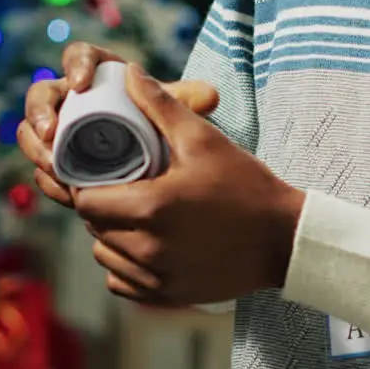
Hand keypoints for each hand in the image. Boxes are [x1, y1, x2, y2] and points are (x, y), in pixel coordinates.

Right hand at [18, 43, 219, 208]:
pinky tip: (58, 187)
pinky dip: (45, 175)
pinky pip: (41, 163)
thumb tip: (210, 97)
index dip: (74, 64)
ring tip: (51, 165)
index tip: (81, 83)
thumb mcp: (175, 113)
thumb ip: (188, 102)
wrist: (156, 160)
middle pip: (42, 95)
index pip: (77, 56)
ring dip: (35, 147)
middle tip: (51, 132)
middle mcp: (70, 98)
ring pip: (32, 131)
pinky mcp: (56, 159)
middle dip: (40, 112)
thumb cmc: (161, 124)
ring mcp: (58, 130)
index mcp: (97, 72)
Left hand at [72, 63, 304, 305]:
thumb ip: (161, 105)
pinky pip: (123, 283)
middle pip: (93, 227)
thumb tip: (130, 73)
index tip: (99, 172)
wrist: (284, 239)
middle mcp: (148, 249)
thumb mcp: (204, 139)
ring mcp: (158, 277)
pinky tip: (147, 244)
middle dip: (100, 205)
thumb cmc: (246, 186)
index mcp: (151, 208)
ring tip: (134, 214)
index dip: (85, 184)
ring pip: (105, 255)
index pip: (86, 201)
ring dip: (110, 235)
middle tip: (119, 186)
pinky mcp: (169, 295)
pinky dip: (126, 264)